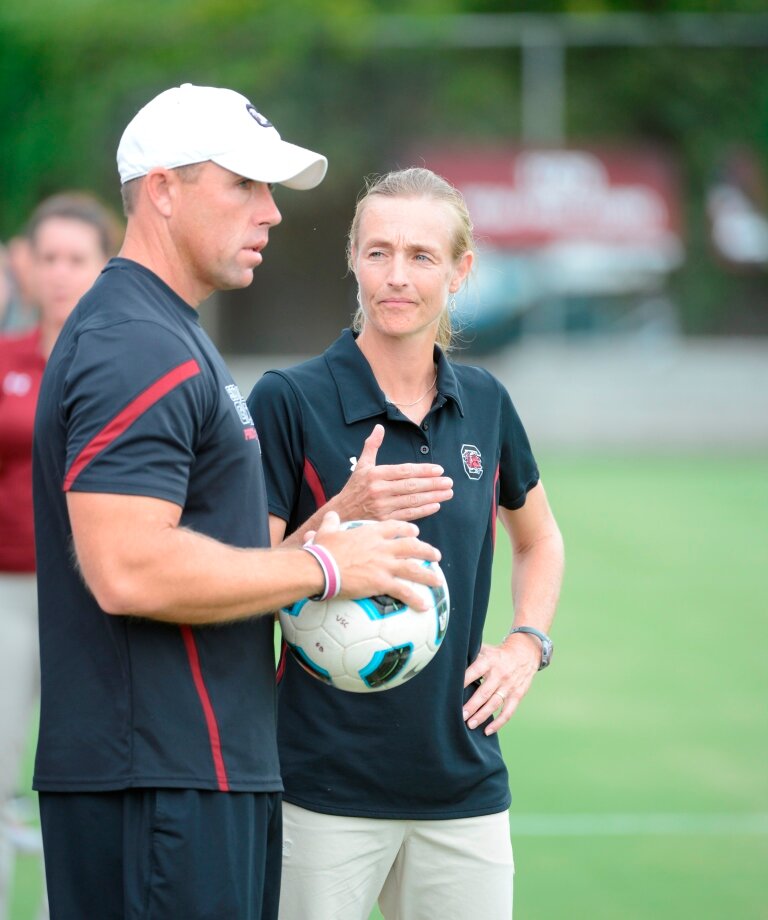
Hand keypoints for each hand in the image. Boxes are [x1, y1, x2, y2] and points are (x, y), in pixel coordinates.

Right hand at [311, 511, 442, 609]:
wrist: (321, 567)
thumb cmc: (321, 550)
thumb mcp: (326, 531)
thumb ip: (331, 522)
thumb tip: (331, 515)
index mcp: (370, 532)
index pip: (395, 527)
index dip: (407, 529)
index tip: (415, 532)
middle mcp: (382, 546)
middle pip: (411, 546)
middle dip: (426, 550)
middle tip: (436, 555)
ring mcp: (384, 564)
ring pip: (413, 568)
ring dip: (428, 574)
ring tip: (438, 580)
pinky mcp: (382, 582)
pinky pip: (404, 591)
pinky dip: (415, 599)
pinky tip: (425, 606)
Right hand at [337, 424, 452, 521]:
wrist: (342, 513)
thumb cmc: (355, 488)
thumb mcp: (361, 465)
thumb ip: (372, 446)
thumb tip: (379, 428)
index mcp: (375, 474)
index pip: (404, 471)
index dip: (423, 470)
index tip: (439, 470)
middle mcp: (379, 490)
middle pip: (411, 486)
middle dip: (432, 484)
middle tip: (449, 482)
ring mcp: (382, 507)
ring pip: (412, 501)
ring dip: (433, 497)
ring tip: (447, 493)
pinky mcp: (385, 520)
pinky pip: (408, 514)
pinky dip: (423, 510)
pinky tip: (436, 505)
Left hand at [462, 632, 540, 734]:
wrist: (524, 653)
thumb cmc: (497, 654)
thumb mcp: (485, 649)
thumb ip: (470, 656)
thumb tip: (450, 664)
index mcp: (489, 661)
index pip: (474, 672)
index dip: (464, 681)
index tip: (452, 692)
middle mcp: (499, 674)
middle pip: (484, 692)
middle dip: (472, 705)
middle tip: (460, 715)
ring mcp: (509, 686)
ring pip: (494, 704)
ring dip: (482, 716)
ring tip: (470, 725)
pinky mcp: (517, 695)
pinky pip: (508, 711)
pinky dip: (499, 723)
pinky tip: (488, 730)